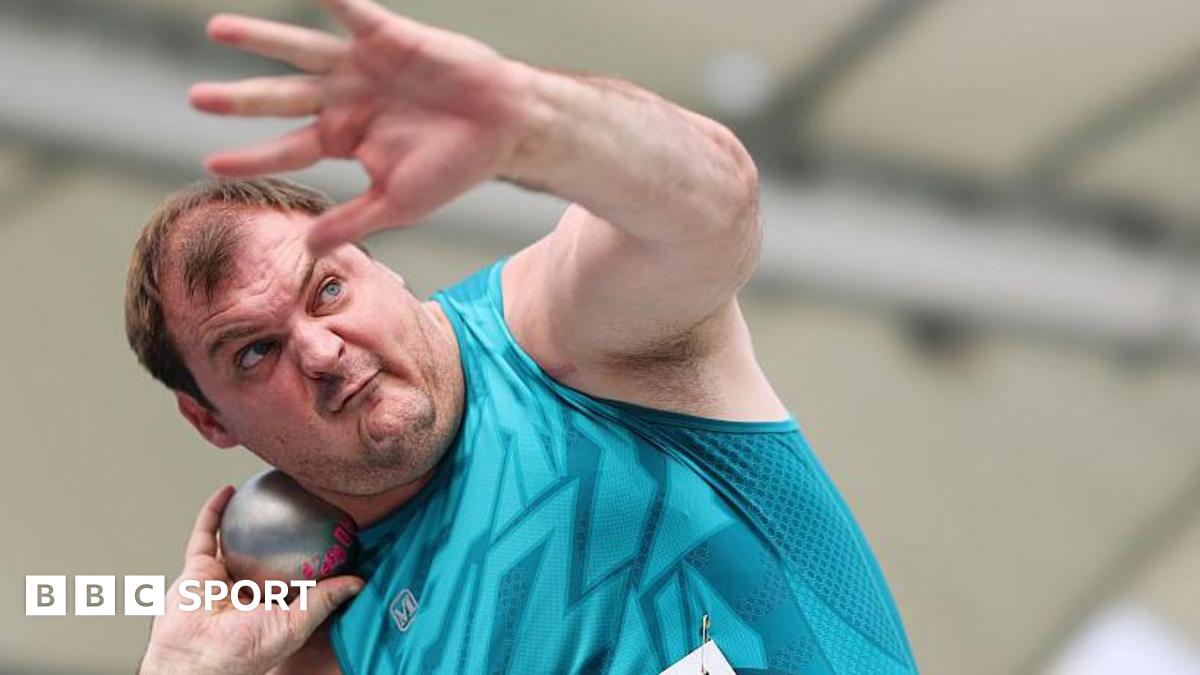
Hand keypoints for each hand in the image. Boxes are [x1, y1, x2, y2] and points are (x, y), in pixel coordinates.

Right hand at [139, 486, 363, 674]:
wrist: (196, 660)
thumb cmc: (243, 653)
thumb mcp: (295, 624)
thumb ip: (324, 600)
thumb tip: (358, 582)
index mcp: (271, 607)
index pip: (294, 577)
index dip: (308, 557)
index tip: (327, 533)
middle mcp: (246, 592)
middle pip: (265, 556)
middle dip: (279, 534)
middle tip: (297, 505)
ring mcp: (220, 579)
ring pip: (234, 541)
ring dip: (246, 517)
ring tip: (265, 492)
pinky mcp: (197, 570)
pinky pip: (205, 534)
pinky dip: (214, 511)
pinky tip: (230, 491)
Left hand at [189, 0, 537, 252]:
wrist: (504, 128)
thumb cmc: (455, 167)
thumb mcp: (398, 203)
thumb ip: (352, 222)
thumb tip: (306, 250)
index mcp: (345, 138)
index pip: (288, 149)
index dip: (252, 156)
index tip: (211, 163)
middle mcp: (345, 98)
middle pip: (281, 98)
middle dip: (240, 99)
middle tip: (195, 98)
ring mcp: (363, 67)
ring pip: (301, 50)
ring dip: (261, 40)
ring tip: (217, 30)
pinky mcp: (388, 37)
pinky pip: (350, 12)